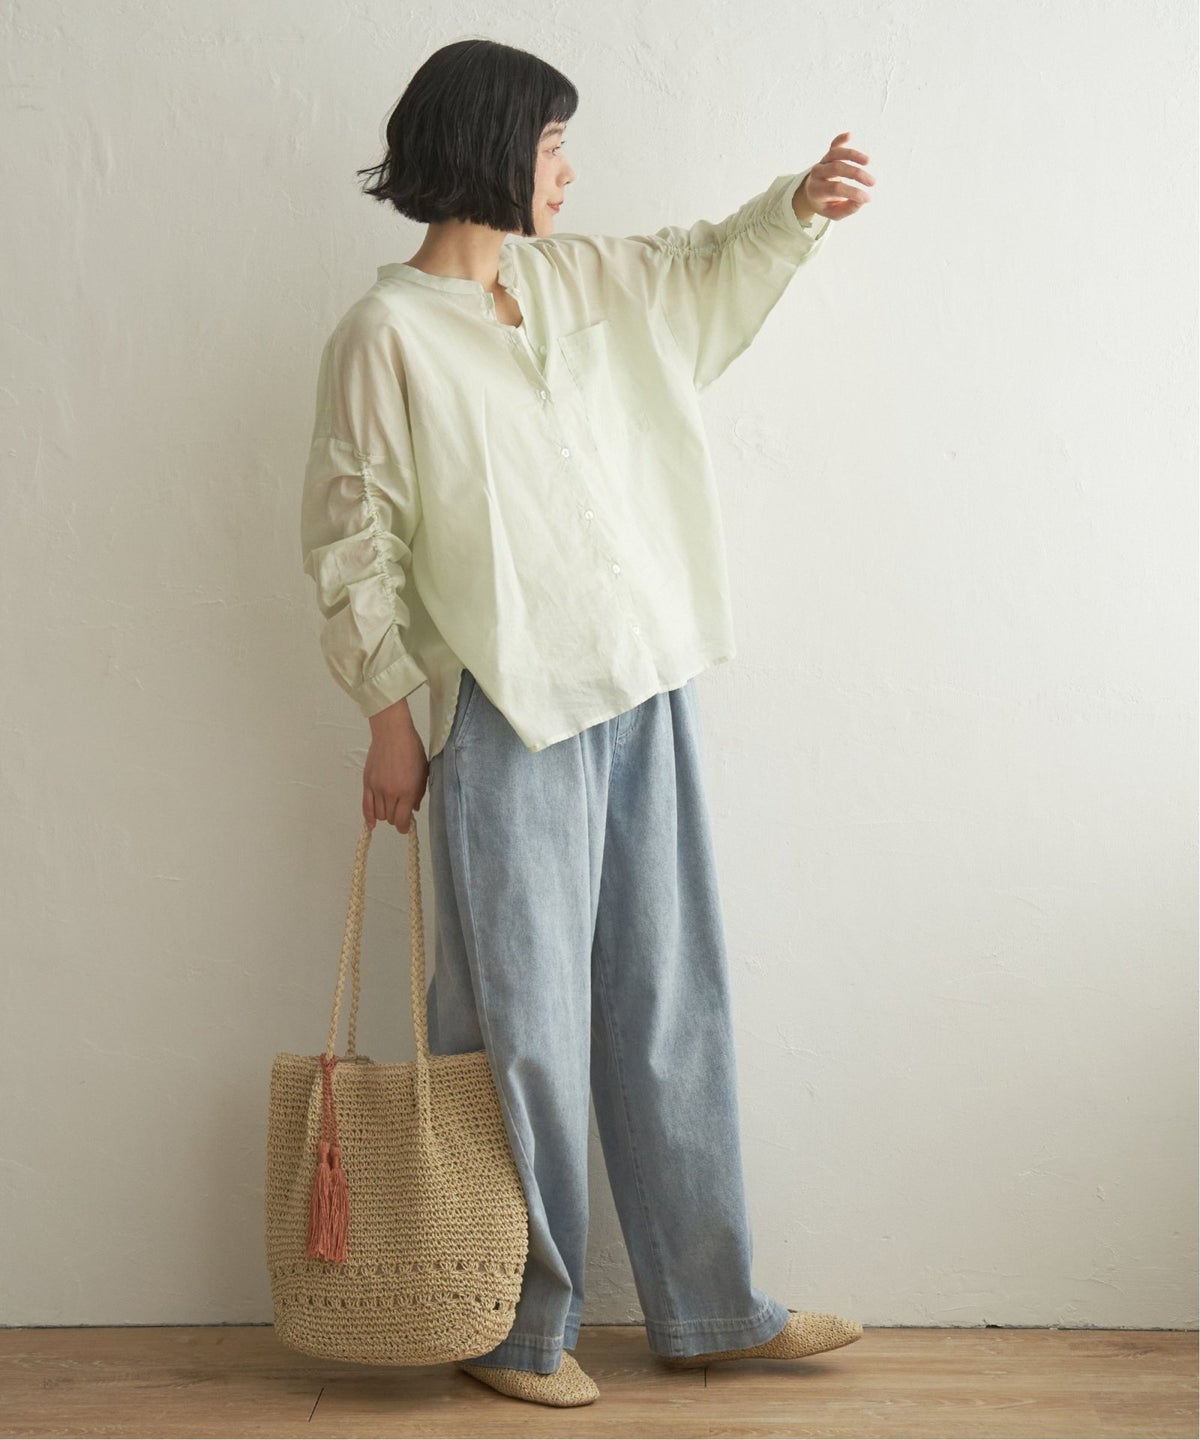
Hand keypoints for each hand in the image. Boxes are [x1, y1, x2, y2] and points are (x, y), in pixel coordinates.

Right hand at [363, 705, 427, 831]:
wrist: (392, 733)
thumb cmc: (412, 749)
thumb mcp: (422, 772)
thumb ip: (418, 793)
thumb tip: (414, 809)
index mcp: (408, 791)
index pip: (403, 820)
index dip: (405, 827)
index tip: (407, 827)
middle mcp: (391, 793)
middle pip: (390, 819)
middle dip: (397, 819)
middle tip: (401, 811)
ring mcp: (377, 788)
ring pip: (379, 814)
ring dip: (385, 815)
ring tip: (390, 809)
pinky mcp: (367, 783)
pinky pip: (365, 806)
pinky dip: (368, 817)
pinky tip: (372, 823)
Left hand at [800, 132, 874, 220]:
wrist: (811, 193)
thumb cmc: (826, 204)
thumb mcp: (834, 213)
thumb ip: (847, 209)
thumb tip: (862, 200)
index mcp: (816, 190)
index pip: (836, 188)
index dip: (853, 192)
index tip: (868, 198)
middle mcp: (817, 173)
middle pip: (837, 168)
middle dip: (856, 174)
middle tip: (872, 182)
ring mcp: (822, 162)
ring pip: (836, 154)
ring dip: (853, 155)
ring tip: (868, 161)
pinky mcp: (828, 154)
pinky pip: (833, 145)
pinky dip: (841, 139)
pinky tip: (850, 135)